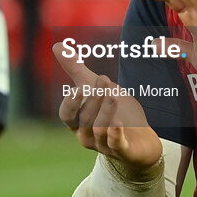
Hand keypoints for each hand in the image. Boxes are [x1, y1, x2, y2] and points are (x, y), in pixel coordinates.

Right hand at [53, 43, 161, 174]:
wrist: (140, 136)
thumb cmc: (114, 111)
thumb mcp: (95, 88)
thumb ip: (76, 70)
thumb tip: (57, 45)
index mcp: (78, 122)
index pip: (66, 115)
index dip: (71, 103)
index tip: (79, 88)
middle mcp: (87, 135)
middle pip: (85, 119)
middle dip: (93, 99)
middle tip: (104, 79)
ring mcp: (103, 145)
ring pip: (99, 130)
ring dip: (106, 111)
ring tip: (115, 94)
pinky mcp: (122, 151)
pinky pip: (115, 145)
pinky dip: (115, 134)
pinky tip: (118, 123)